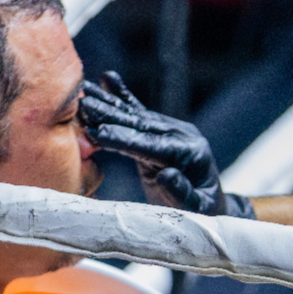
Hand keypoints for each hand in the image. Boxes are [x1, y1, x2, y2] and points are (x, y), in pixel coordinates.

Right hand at [79, 72, 253, 216]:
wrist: (211, 207)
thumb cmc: (202, 214)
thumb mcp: (197, 211)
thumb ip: (183, 194)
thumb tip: (167, 175)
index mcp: (192, 152)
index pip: (153, 146)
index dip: (124, 139)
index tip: (98, 133)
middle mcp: (181, 135)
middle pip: (140, 124)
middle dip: (108, 115)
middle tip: (80, 105)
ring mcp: (171, 130)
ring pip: (135, 115)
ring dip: (107, 103)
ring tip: (81, 90)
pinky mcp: (160, 131)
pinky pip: (138, 113)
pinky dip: (121, 97)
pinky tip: (106, 78)